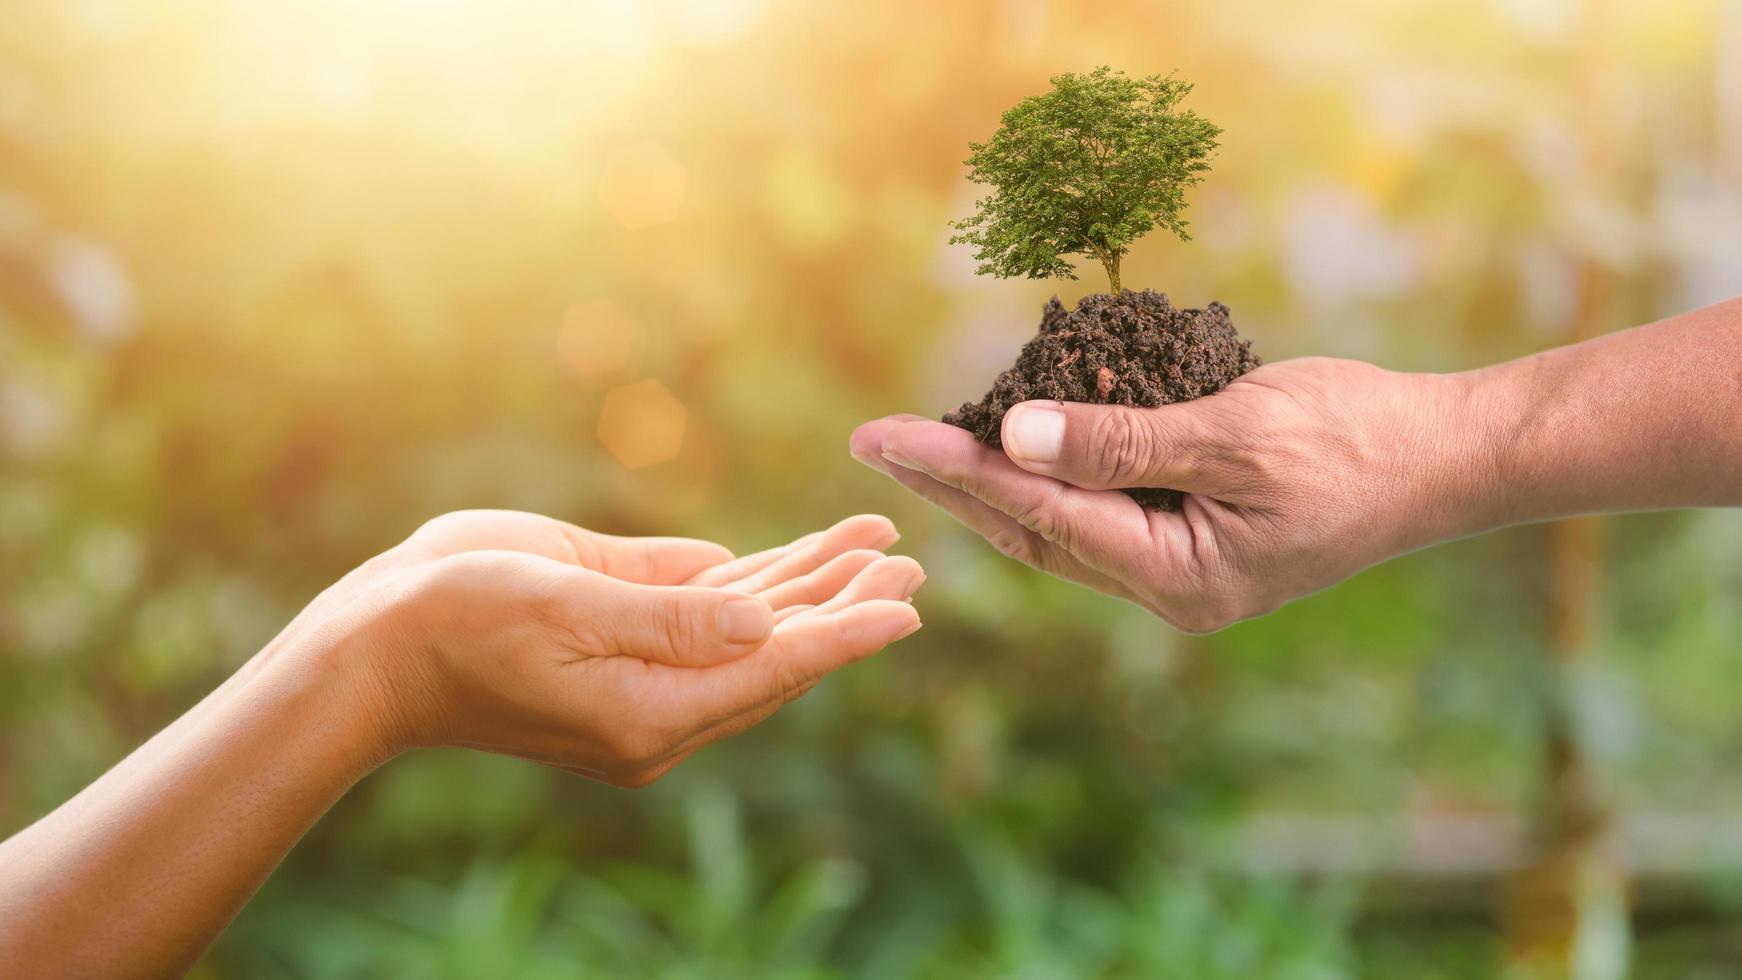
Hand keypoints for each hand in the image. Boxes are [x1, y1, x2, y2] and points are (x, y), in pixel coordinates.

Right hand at [307, 510, 923, 785]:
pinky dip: (758, 580)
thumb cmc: (454, 623)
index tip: (909, 607)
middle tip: (913, 565)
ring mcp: (643, 669)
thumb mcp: (561, 609)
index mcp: (650, 713)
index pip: (773, 669)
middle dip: (847, 604)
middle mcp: (659, 701)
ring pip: (750, 627)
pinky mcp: (622, 633)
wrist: (375, 643)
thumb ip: (667, 618)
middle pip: (778, 650)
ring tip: (877, 545)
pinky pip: (708, 608)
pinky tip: (802, 560)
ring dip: (813, 585)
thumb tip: (761, 621)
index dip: (846, 635)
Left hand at [853, 358, 1479, 631]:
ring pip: (1060, 522)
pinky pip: (1101, 505)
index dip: (955, 471)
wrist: (1446, 458)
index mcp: (1177, 576)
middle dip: (951, 485)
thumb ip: (1125, 440)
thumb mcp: (1237, 433)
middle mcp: (1166, 585)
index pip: (1040, 515)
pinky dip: (1052, 470)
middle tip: (871, 444)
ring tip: (918, 445)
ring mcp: (1180, 566)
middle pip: (1033, 531)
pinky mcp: (1191, 535)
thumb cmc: (1358, 441)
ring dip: (992, 480)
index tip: (881, 438)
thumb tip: (1015, 436)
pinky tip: (1011, 437)